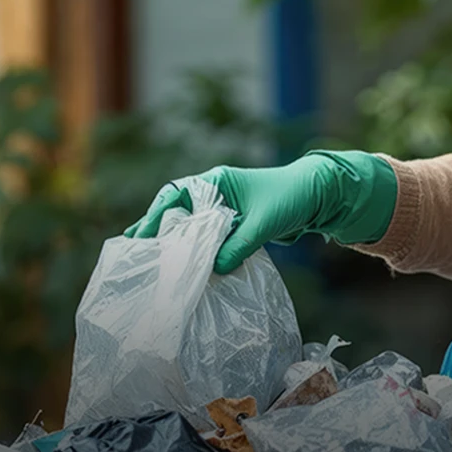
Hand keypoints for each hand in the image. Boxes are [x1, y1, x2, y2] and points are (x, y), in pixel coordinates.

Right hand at [124, 153, 394, 275]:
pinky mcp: (232, 223)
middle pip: (176, 208)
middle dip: (155, 227)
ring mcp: (223, 207)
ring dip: (171, 239)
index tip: (142, 235)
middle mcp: (215, 191)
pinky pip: (205, 235)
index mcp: (217, 181)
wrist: (319, 195)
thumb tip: (214, 270)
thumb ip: (238, 245)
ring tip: (146, 258)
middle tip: (132, 248)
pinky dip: (193, 247)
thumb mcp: (263, 224)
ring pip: (189, 223)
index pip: (176, 194)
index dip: (157, 215)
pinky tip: (181, 263)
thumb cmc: (291, 199)